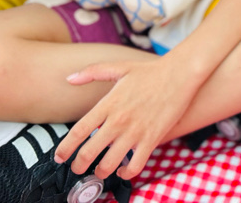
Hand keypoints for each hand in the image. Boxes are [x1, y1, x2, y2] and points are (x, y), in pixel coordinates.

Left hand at [54, 58, 199, 180]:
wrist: (181, 73)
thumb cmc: (149, 71)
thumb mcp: (118, 67)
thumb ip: (92, 72)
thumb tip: (69, 78)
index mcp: (108, 104)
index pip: (79, 131)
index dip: (65, 148)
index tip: (60, 157)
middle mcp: (119, 120)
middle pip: (89, 152)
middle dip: (78, 166)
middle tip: (76, 169)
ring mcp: (135, 132)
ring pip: (109, 164)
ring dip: (100, 173)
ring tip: (99, 172)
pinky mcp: (152, 139)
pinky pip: (135, 166)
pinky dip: (126, 174)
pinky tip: (123, 171)